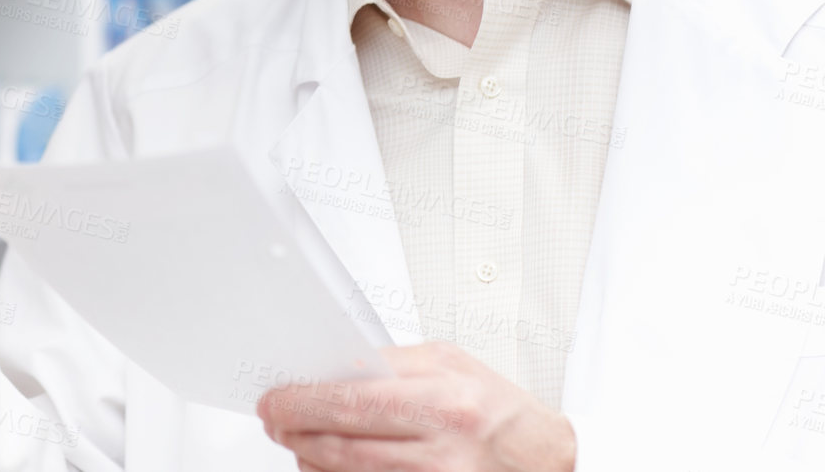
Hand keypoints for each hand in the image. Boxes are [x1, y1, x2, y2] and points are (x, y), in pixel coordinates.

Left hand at [257, 342, 575, 471]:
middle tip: (274, 419)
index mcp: (446, 402)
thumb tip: (336, 366)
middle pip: (345, 445)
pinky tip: (326, 463)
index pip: (355, 402)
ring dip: (312, 458)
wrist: (549, 459)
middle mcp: (442, 450)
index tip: (277, 398)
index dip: (305, 402)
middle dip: (297, 430)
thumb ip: (393, 363)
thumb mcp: (451, 364)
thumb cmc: (500, 410)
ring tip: (298, 439)